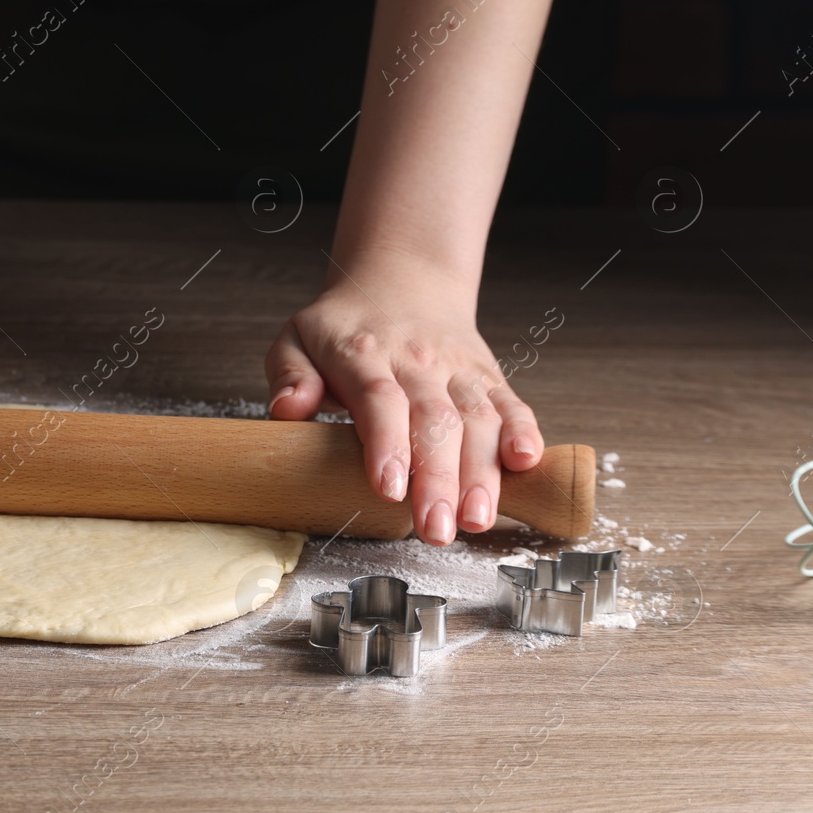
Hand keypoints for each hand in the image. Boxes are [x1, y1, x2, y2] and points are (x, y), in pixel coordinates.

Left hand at [264, 265, 542, 544]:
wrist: (400, 283)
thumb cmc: (342, 328)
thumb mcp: (296, 341)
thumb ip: (289, 375)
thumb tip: (287, 409)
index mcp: (364, 354)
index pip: (379, 399)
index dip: (387, 444)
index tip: (388, 487)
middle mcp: (417, 362)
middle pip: (433, 421)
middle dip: (437, 479)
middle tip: (434, 529)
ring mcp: (457, 370)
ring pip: (477, 419)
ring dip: (481, 472)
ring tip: (476, 519)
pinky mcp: (489, 378)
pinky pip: (512, 403)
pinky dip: (524, 432)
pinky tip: (526, 463)